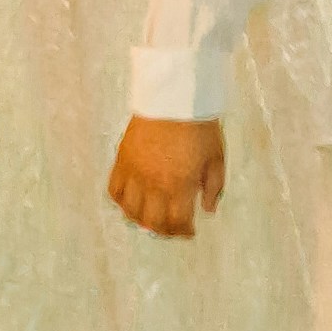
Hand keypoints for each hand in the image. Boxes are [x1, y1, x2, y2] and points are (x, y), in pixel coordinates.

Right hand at [110, 115, 227, 235]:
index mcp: (179, 185)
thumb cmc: (199, 127)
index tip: (189, 232)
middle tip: (172, 228)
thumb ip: (213, 186)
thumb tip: (208, 210)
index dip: (183, 232)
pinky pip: (114, 190)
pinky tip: (131, 202)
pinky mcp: (122, 161)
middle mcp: (153, 185)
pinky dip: (121, 202)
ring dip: (141, 220)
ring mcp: (134, 174)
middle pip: (152, 222)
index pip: (177, 222)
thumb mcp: (216, 157)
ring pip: (130, 211)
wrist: (174, 98)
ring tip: (151, 218)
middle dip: (164, 230)